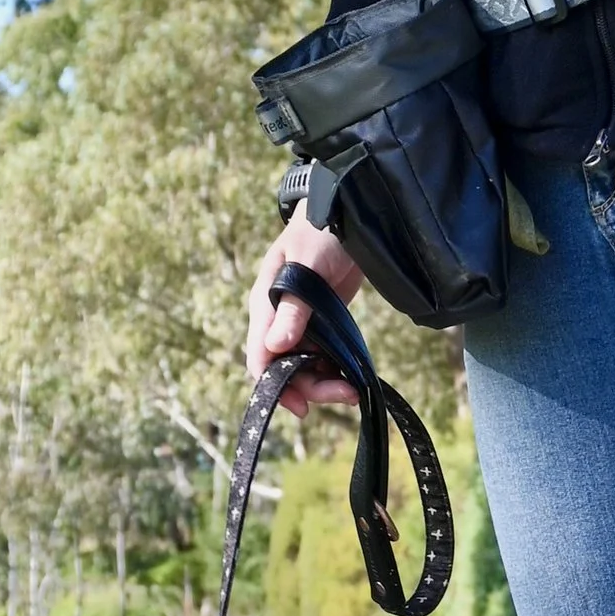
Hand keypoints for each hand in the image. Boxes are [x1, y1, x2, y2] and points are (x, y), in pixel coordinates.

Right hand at [247, 208, 364, 414]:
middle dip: (310, 387)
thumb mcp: (308, 265)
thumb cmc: (322, 229)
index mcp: (265, 303)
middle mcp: (277, 316)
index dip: (275, 385)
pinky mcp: (321, 320)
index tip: (300, 406)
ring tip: (354, 389)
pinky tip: (352, 375)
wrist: (349, 208)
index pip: (260, 355)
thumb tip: (277, 347)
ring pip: (303, 365)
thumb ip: (294, 306)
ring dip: (324, 382)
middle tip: (345, 395)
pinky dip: (333, 368)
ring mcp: (300, 320)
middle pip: (283, 367)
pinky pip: (321, 355)